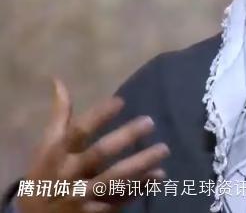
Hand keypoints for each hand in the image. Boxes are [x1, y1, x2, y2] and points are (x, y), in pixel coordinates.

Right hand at [16, 78, 169, 212]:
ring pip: (114, 179)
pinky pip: (120, 200)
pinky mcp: (94, 212)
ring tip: (164, 149)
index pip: (78, 131)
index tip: (120, 101)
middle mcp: (70, 173)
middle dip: (125, 137)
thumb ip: (59, 114)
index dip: (98, 116)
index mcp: (59, 152)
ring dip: (141, 164)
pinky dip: (140, 188)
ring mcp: (82, 195)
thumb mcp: (48, 144)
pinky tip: (159, 175)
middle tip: (150, 121)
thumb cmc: (47, 171)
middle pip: (99, 154)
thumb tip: (58, 80)